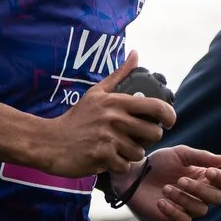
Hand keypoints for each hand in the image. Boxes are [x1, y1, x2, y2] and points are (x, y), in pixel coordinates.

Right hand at [37, 51, 177, 177]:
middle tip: (138, 138)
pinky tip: (108, 159)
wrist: (50, 142)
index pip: (156, 106)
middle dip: (149, 139)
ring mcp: (109, 139)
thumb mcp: (97, 93)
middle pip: (154, 133)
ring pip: (140, 152)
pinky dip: (119, 166)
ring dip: (131, 154)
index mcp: (116, 102)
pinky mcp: (102, 157)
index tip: (169, 121)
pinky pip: (125, 166)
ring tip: (118, 148)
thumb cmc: (76, 118)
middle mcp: (115, 119)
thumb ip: (119, 75)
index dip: (170, 115)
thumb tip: (136, 54)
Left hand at [118, 145, 220, 220]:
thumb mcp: (179, 154)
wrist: (134, 175)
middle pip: (216, 198)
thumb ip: (201, 156)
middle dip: (200, 189)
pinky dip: (173, 211)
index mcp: (205, 177)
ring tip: (165, 188)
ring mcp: (188, 207)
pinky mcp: (174, 219)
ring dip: (184, 198)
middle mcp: (200, 194)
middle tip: (181, 180)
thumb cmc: (158, 163)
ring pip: (200, 210)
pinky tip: (160, 201)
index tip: (209, 172)